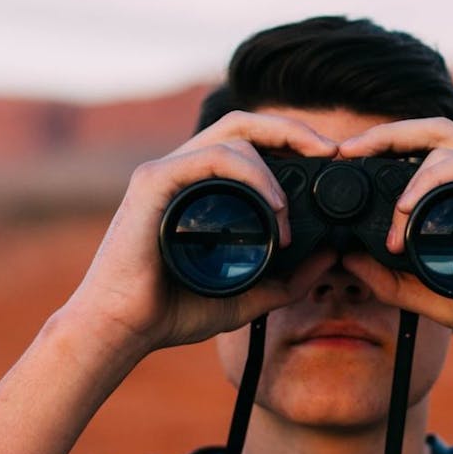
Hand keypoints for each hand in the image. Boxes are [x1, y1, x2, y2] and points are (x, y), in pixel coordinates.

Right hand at [61, 111, 338, 364]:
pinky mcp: (153, 182)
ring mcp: (166, 171)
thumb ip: (288, 280)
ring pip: (233, 136)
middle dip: (292, 129)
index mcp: (202, 187)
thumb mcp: (247, 296)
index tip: (330, 161)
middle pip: (244, 123)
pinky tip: (272, 206)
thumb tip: (331, 256)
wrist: (122, 329)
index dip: (291, 141)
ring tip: (288, 212)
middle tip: (331, 150)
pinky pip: (211, 158)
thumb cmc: (171, 310)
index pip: (250, 143)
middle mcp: (183, 170)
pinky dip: (250, 174)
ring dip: (273, 167)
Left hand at [338, 118, 452, 367]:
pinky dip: (434, 180)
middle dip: (385, 134)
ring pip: (448, 144)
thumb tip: (349, 261)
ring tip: (391, 217)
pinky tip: (409, 209)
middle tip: (347, 151)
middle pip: (433, 130)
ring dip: (408, 173)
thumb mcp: (437, 298)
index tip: (347, 160)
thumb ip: (395, 282)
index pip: (427, 149)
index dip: (385, 145)